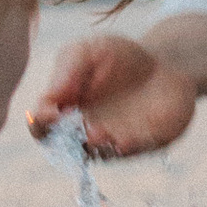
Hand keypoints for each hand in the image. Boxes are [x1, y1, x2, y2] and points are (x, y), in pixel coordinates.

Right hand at [29, 31, 199, 157]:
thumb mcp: (89, 51)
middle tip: (74, 125)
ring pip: (98, 155)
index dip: (40, 123)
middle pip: (64, 149)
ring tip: (97, 132)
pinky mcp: (143, 143)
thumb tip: (48, 98)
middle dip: (66, 142)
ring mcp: (114, 140)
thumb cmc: (120, 57)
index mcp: (65, 110)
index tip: (51, 112)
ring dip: (96, 148)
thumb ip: (67, 69)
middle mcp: (85, 132)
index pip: (42, 125)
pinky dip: (127, 148)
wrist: (166, 61)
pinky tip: (124, 140)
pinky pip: (133, 152)